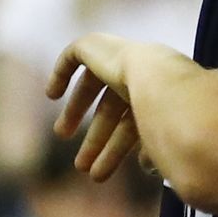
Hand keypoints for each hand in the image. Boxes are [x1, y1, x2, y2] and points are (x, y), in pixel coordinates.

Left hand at [47, 33, 148, 182]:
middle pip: (111, 108)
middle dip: (95, 137)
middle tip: (80, 164)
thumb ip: (152, 152)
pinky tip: (51, 95)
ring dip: (75, 114)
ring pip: (92, 87)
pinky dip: (62, 72)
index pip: (133, 125)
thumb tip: (148, 166)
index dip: (115, 148)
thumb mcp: (160, 143)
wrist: (159, 84)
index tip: (99, 171)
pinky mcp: (98, 46)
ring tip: (61, 138)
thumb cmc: (166, 119)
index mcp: (159, 96)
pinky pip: (74, 55)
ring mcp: (120, 57)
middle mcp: (142, 74)